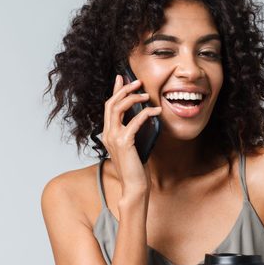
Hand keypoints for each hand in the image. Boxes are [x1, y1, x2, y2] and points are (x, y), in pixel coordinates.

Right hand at [101, 75, 161, 195]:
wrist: (134, 186)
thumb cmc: (136, 168)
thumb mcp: (134, 145)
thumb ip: (134, 131)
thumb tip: (144, 116)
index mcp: (108, 134)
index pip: (109, 107)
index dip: (115, 91)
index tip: (122, 78)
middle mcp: (107, 134)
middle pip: (111, 103)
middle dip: (124, 89)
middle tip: (137, 82)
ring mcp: (114, 138)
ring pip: (118, 108)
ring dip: (133, 98)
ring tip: (147, 95)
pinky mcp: (124, 143)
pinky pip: (134, 122)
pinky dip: (146, 114)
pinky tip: (156, 112)